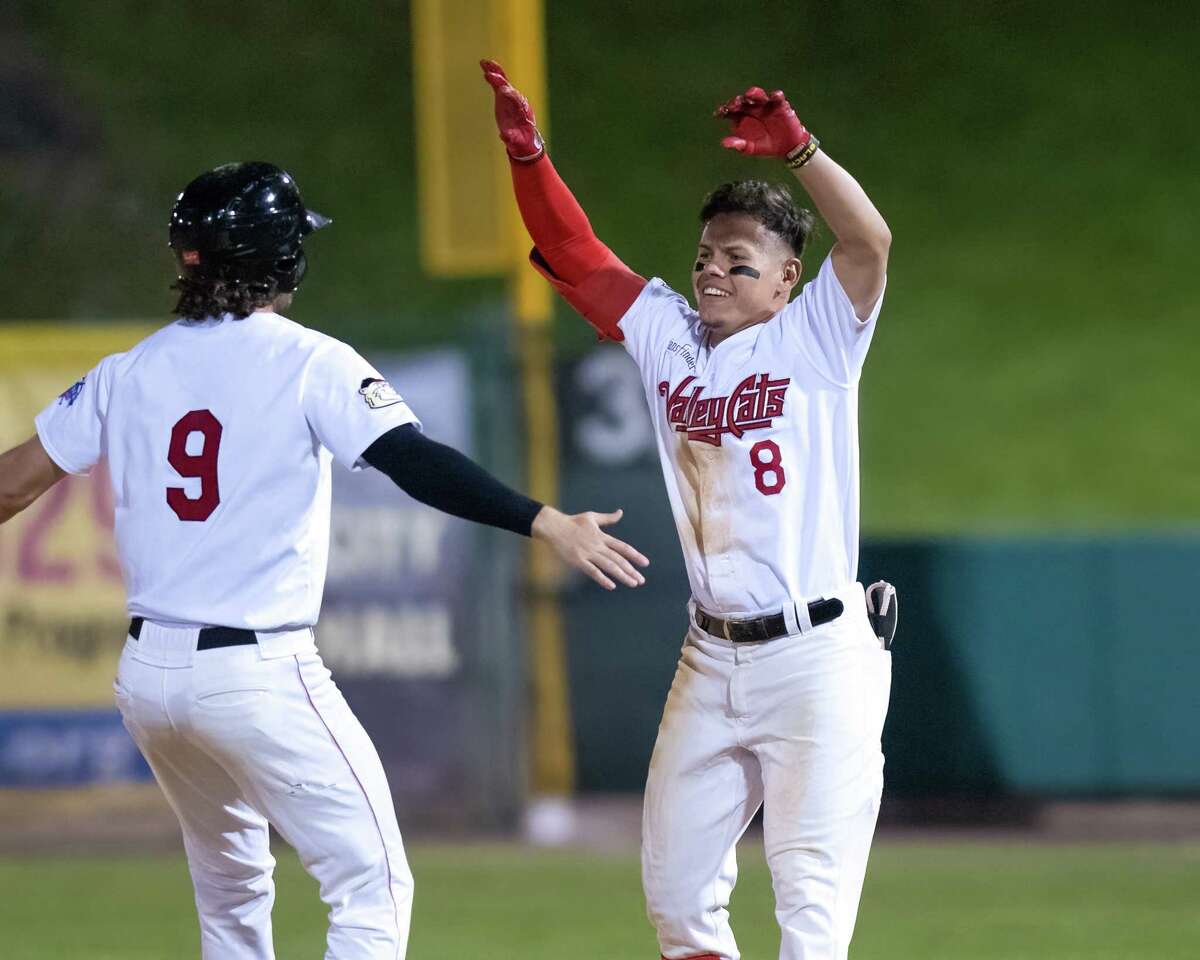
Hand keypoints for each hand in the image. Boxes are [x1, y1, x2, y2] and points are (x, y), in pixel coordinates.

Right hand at [480, 58, 544, 161]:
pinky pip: (498, 83)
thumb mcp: (516, 141)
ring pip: (503, 81)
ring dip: (495, 71)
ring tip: (485, 63)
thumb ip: (511, 138)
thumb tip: (504, 136)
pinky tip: (484, 67)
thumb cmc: (521, 140)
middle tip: (491, 75)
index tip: (501, 90)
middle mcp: (517, 101)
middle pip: (509, 87)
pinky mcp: (503, 96)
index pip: (515, 98)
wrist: (523, 138)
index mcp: (522, 110)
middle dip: (500, 81)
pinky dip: (492, 75)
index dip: (508, 94)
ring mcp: (510, 97)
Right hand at [532, 506, 648, 590]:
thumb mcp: (592, 517)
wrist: (554, 527)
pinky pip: (592, 571)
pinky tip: (611, 585)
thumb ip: (608, 518)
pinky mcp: (578, 560)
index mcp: (602, 536)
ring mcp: (588, 553)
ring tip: (633, 583)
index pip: (623, 547)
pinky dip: (602, 578)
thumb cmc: (573, 522)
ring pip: (609, 566)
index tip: (645, 563)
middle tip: (641, 580)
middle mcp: (598, 546)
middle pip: (619, 559)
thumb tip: (620, 512)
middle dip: (631, 570)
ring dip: (622, 575)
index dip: (635, 555)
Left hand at [715, 86, 810, 157]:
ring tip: (751, 94)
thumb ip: (739, 145)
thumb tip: (724, 143)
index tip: (719, 112)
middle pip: (743, 101)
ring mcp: (765, 105)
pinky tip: (775, 96)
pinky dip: (776, 96)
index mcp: (742, 117)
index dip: (725, 110)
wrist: (786, 148)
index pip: (731, 111)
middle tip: (735, 103)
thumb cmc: (766, 146)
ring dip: (755, 94)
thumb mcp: (751, 148)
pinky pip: (778, 98)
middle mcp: (752, 109)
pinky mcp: (780, 105)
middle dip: (738, 101)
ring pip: (758, 96)